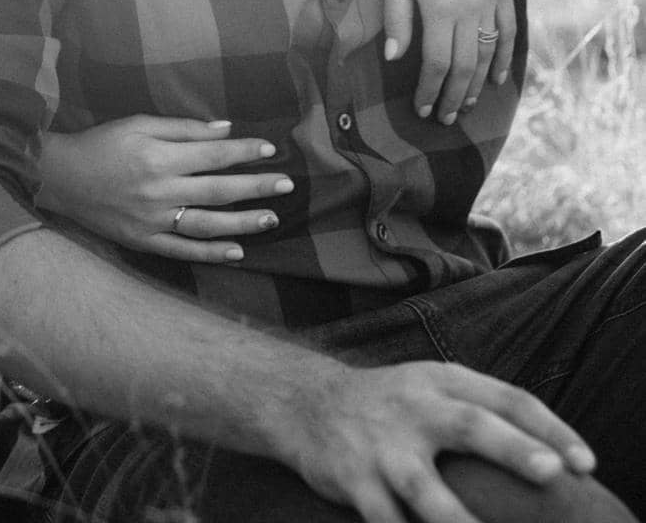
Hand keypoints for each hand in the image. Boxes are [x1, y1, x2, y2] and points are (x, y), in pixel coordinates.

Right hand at [36, 115, 293, 262]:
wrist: (61, 177)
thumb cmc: (102, 143)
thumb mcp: (139, 123)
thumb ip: (183, 128)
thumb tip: (225, 130)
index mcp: (159, 157)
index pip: (212, 155)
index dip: (244, 151)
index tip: (270, 150)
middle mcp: (159, 191)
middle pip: (218, 190)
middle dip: (255, 186)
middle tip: (286, 185)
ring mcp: (152, 221)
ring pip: (206, 225)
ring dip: (242, 222)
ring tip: (271, 218)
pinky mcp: (143, 241)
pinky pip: (182, 250)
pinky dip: (210, 252)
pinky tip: (236, 251)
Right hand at [275, 358, 594, 522]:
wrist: (306, 402)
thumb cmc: (391, 403)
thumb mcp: (432, 387)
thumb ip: (481, 409)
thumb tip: (549, 454)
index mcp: (441, 382)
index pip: (506, 397)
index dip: (548, 428)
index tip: (585, 462)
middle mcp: (414, 408)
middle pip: (468, 424)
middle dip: (510, 448)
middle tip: (550, 471)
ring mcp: (382, 446)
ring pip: (423, 487)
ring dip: (457, 519)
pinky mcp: (354, 480)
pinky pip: (384, 520)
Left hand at [383, 0, 515, 123]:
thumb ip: (397, 16)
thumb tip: (395, 57)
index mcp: (440, 7)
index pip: (437, 63)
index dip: (430, 89)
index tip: (422, 108)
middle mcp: (470, 10)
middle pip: (465, 66)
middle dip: (455, 96)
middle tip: (445, 118)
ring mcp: (491, 1)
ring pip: (488, 55)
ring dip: (478, 85)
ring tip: (468, 105)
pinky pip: (509, 32)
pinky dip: (506, 58)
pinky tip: (500, 78)